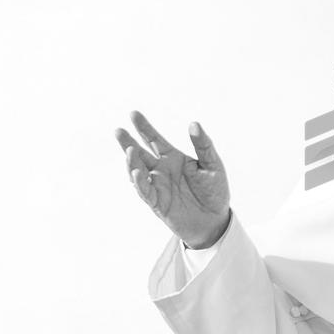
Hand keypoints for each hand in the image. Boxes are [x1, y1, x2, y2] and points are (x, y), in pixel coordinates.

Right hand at [115, 111, 230, 248]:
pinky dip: (139, 182)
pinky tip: (136, 172)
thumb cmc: (215, 190)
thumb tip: (194, 124)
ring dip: (132, 162)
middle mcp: (161, 170)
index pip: (154, 139)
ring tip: (129, 150)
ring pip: (138, 171)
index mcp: (173, 158)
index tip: (133, 114)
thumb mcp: (213, 165)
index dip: (144, 128)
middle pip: (140, 153)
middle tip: (118, 130)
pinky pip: (145, 191)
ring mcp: (157, 185)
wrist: (215, 219)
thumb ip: (203, 145)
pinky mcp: (157, 202)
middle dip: (128, 142)